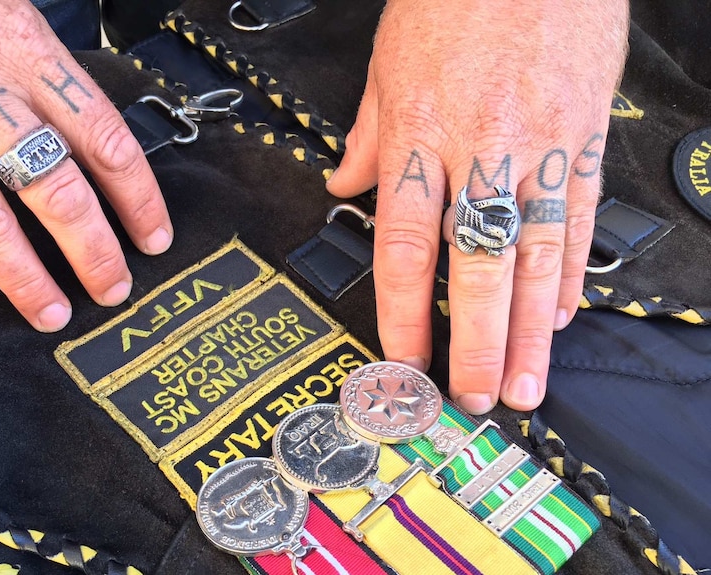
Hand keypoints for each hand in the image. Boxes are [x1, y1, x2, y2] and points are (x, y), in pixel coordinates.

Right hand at [0, 0, 171, 330]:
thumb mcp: (19, 21)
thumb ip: (56, 84)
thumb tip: (101, 149)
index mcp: (30, 62)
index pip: (106, 143)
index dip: (139, 200)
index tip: (155, 240)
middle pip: (55, 192)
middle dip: (92, 252)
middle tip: (112, 290)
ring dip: (23, 278)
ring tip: (51, 314)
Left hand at [327, 0, 628, 412]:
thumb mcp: (388, 66)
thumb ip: (368, 137)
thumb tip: (343, 183)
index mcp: (420, 134)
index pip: (405, 244)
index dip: (405, 311)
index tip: (404, 357)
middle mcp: (480, 148)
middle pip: (476, 264)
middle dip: (475, 341)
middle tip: (472, 396)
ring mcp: (540, 146)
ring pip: (535, 255)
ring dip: (529, 330)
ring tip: (523, 382)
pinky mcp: (584, 137)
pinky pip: (579, 218)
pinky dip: (569, 272)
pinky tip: (559, 315)